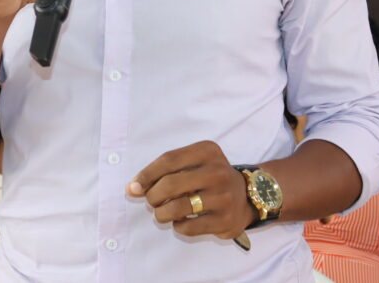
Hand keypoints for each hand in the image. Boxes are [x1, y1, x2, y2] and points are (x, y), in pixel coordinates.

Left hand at [127, 140, 254, 239]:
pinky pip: (188, 227)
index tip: (133, 187)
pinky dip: (177, 226)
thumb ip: (163, 171)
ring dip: (161, 214)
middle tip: (151, 201)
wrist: (246, 196)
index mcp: (207, 151)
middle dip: (152, 196)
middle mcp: (218, 171)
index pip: (168, 160)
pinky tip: (180, 221)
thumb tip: (132, 188)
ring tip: (161, 214)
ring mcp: (224, 197)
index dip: (146, 175)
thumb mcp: (193, 162)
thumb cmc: (208, 177)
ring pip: (177, 208)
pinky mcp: (225, 220)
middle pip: (170, 184)